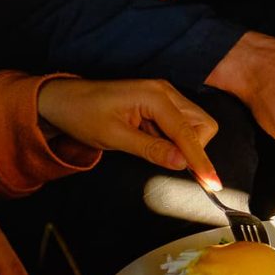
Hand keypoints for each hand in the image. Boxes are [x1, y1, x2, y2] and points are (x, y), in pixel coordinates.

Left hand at [37, 78, 220, 187]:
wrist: (62, 100)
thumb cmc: (82, 115)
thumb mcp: (114, 137)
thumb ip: (151, 149)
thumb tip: (181, 163)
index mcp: (155, 96)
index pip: (188, 133)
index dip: (200, 160)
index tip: (212, 183)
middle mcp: (166, 91)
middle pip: (202, 124)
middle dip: (194, 147)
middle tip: (169, 160)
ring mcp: (165, 95)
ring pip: (195, 124)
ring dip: (182, 143)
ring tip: (149, 145)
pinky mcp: (161, 102)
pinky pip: (181, 124)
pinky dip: (172, 138)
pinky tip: (148, 138)